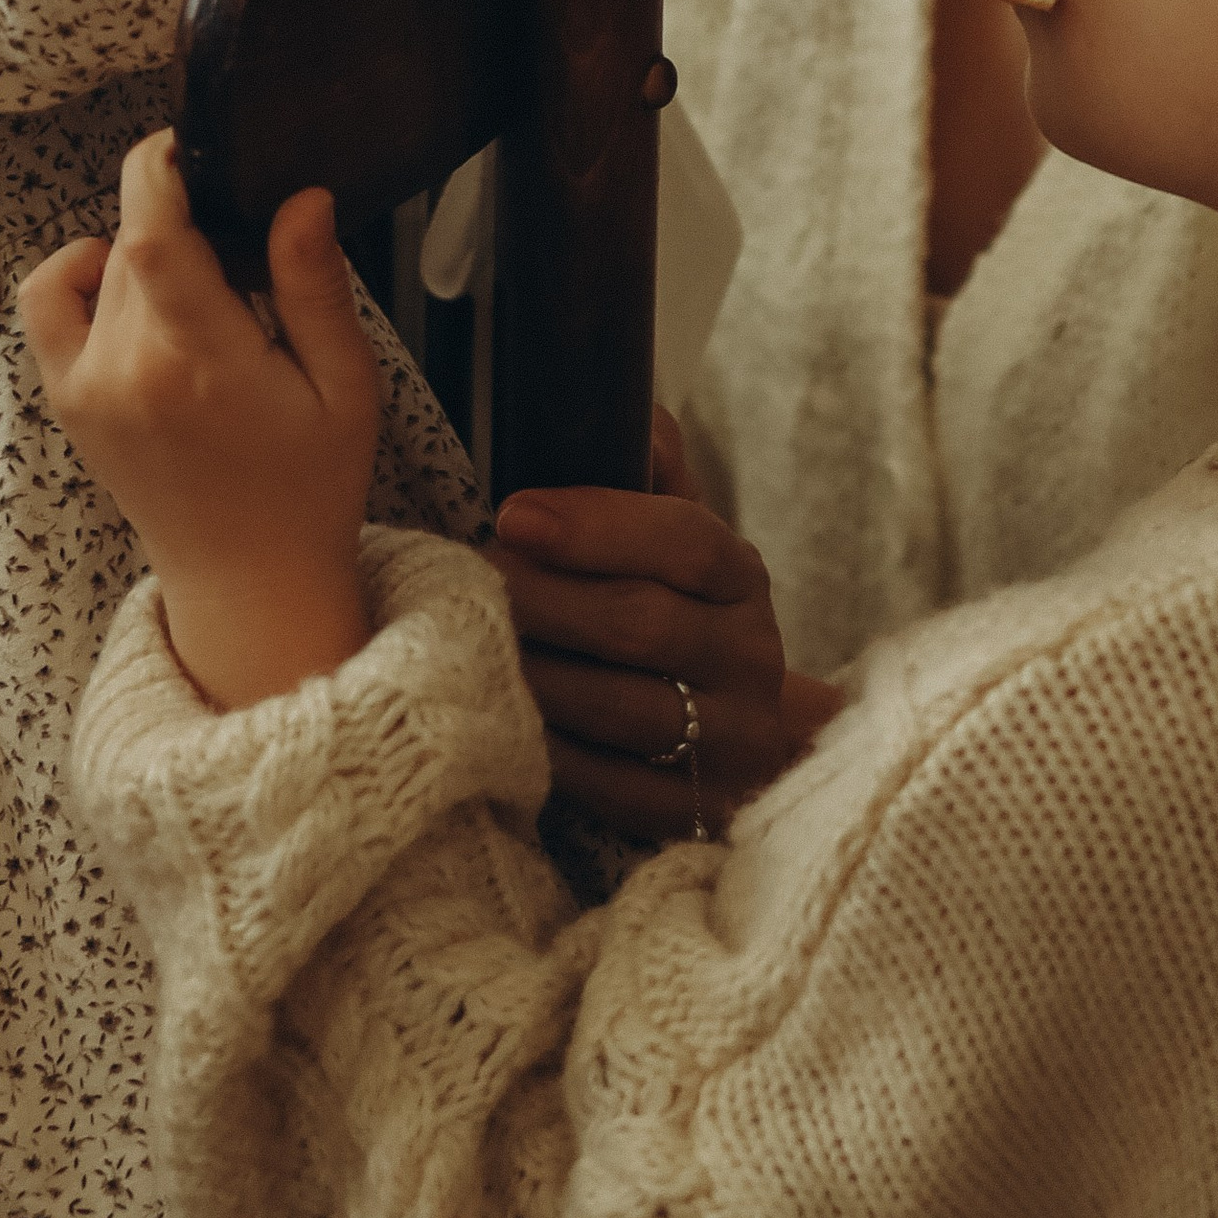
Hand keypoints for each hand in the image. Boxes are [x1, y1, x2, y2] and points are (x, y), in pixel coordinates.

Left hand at [18, 132, 379, 708]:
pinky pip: (48, 300)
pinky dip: (79, 272)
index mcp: (202, 365)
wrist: (248, 582)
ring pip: (99, 266)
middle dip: (180, 215)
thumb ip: (315, 287)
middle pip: (131, 240)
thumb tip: (301, 197)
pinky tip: (132, 288)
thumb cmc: (309, 485)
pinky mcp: (69, 400)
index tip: (196, 145)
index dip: (161, 170)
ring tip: (200, 283)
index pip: (150, 238)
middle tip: (239, 247)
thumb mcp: (345, 385)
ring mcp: (88, 389)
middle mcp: (130, 373)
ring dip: (143, 249)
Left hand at [493, 413, 839, 840]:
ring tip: (468, 644)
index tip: (512, 513)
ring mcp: (729, 743)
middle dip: (544, 598)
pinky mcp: (693, 816)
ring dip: (536, 674)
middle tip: (471, 578)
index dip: (597, 524)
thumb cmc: (675, 612)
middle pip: (643, 625)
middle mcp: (749, 658)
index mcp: (741, 577)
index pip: (685, 539)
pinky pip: (610, 787)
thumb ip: (650, 467)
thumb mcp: (674, 536)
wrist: (733, 738)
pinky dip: (547, 751)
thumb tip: (631, 401)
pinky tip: (497, 717)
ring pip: (623, 710)